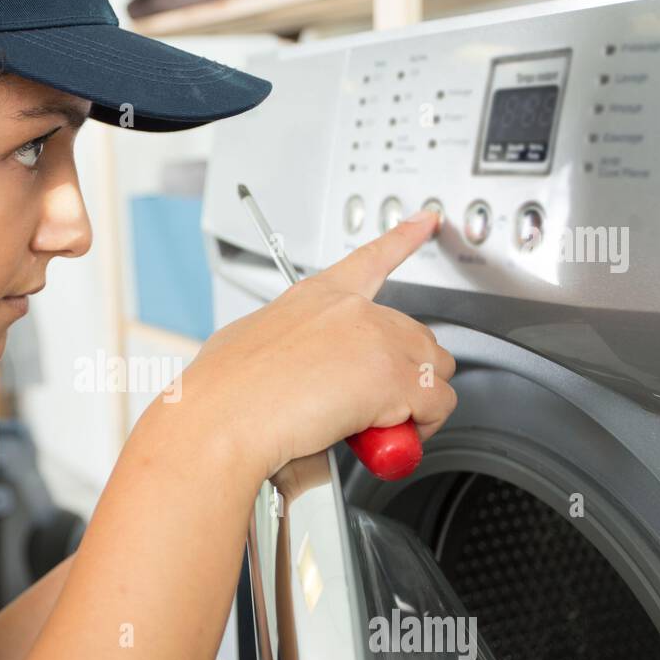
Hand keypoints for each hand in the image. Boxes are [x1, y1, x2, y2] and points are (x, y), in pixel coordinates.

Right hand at [181, 210, 456, 482]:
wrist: (222, 421)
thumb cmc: (223, 396)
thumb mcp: (252, 352)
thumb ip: (294, 358)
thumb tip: (302, 389)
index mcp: (314, 297)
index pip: (368, 259)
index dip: (403, 238)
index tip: (424, 221)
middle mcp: (350, 310)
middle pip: (414, 334)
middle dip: (405, 373)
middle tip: (373, 407)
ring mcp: (376, 341)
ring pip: (434, 370)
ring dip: (418, 400)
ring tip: (377, 427)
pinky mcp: (393, 378)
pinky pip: (437, 406)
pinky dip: (422, 426)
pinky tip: (386, 437)